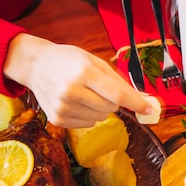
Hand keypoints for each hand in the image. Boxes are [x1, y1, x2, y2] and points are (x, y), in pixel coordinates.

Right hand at [3, 34, 151, 127]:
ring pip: (101, 118)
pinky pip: (88, 124)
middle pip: (112, 108)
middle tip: (98, 89)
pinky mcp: (58, 119)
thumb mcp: (95, 62)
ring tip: (84, 93)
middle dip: (113, 101)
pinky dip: (88, 115)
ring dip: (100, 108)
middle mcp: (72, 91)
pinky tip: (75, 101)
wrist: (35, 66)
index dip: (137, 104)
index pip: (118, 95)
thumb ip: (119, 82)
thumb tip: (143, 99)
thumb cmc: (69, 61)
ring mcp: (63, 107)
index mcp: (85, 73)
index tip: (149, 109)